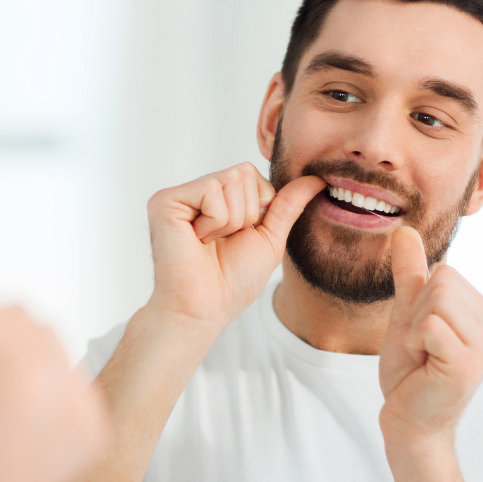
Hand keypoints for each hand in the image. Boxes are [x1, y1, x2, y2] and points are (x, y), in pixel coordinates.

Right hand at [144, 162, 325, 332]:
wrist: (205, 309)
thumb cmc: (233, 281)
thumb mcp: (269, 238)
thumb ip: (288, 205)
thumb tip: (317, 178)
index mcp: (216, 198)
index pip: (252, 174)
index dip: (258, 208)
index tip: (238, 237)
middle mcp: (195, 192)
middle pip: (243, 172)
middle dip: (246, 214)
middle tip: (222, 241)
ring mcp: (179, 195)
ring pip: (230, 180)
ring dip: (231, 221)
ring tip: (209, 242)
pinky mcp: (165, 201)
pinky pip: (211, 190)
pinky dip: (215, 222)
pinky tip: (197, 240)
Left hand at [378, 227, 482, 448]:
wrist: (408, 420)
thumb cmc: (410, 371)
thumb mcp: (408, 313)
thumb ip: (410, 273)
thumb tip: (403, 230)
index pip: (446, 271)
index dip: (421, 301)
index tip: (425, 336)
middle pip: (443, 279)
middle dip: (418, 313)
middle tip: (423, 348)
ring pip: (436, 299)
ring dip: (415, 329)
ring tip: (425, 356)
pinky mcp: (468, 364)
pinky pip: (429, 325)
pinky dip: (414, 343)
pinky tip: (425, 367)